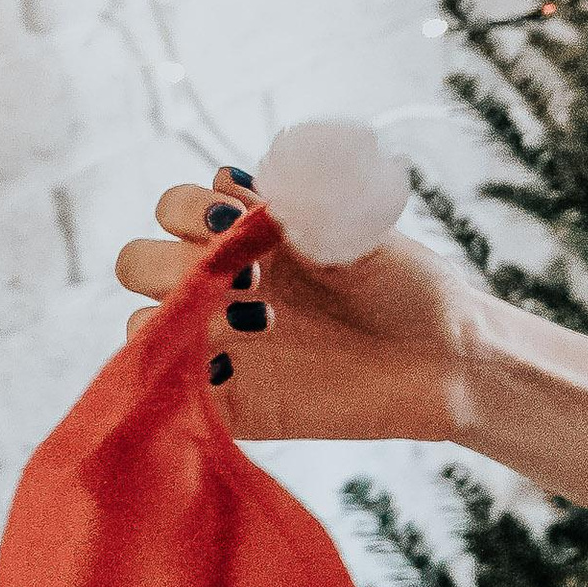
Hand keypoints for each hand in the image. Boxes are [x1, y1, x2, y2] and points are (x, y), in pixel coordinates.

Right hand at [114, 179, 482, 445]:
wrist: (448, 360)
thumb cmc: (409, 286)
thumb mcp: (363, 229)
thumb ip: (306, 204)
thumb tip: (254, 186)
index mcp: (243, 234)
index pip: (175, 207)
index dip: (191, 207)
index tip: (238, 218)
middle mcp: (220, 284)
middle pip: (139, 262)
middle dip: (174, 262)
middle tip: (252, 278)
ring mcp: (219, 342)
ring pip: (143, 327)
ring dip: (181, 318)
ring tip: (264, 324)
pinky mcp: (231, 400)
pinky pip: (172, 392)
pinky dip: (184, 378)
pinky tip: (233, 369)